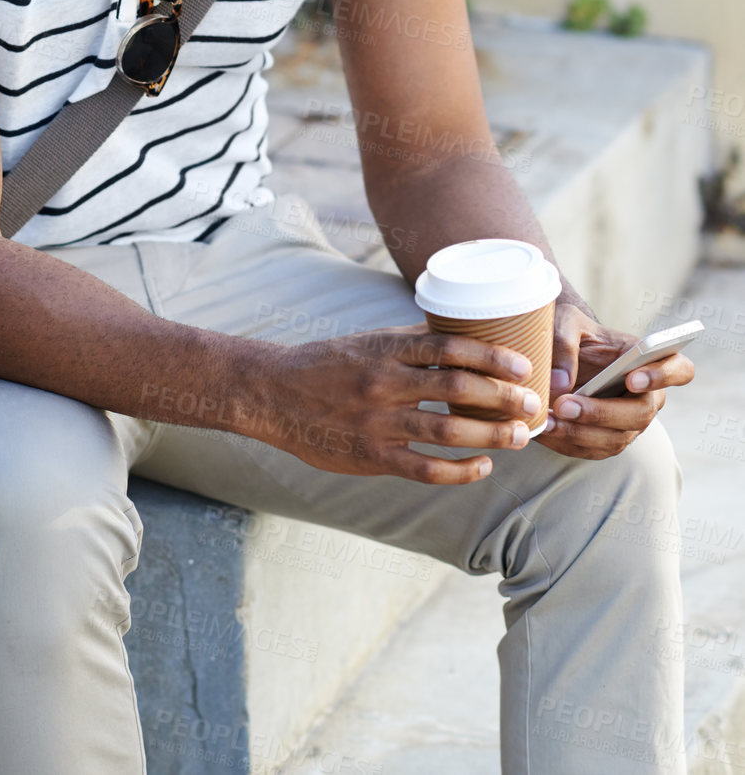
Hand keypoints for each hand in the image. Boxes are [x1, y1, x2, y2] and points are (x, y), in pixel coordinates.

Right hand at [267, 324, 543, 482]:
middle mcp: (384, 383)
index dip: (490, 356)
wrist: (274, 395)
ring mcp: (377, 423)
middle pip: (455, 389)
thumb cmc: (326, 364)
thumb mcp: (367, 341)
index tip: (522, 365)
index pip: (448, 347)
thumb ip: (411, 342)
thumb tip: (461, 336)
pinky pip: (424, 469)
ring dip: (490, 435)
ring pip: (446, 431)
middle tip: (532, 405)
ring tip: (520, 436)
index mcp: (385, 349)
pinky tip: (483, 467)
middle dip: (501, 398)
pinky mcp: (371, 457)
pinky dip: (459, 471)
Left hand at [539, 302, 695, 459]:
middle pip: (641, 414)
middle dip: (602, 412)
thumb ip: (563, 343)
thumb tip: (561, 382)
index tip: (633, 378)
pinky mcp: (608, 440)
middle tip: (564, 404)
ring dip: (579, 433)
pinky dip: (566, 442)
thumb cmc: (573, 333)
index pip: (679, 369)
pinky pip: (592, 450)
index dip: (663, 376)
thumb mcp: (566, 322)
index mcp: (649, 360)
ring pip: (616, 439)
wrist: (561, 355)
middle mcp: (648, 396)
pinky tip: (543, 430)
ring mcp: (629, 423)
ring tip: (547, 421)